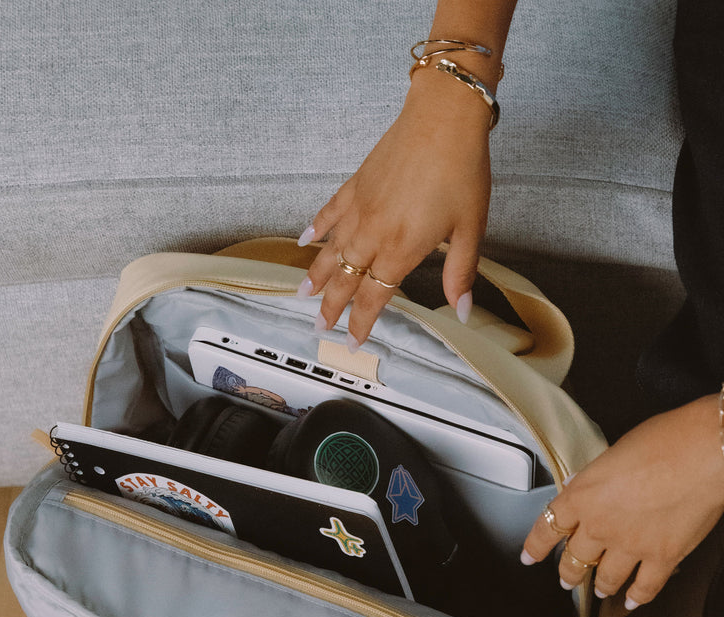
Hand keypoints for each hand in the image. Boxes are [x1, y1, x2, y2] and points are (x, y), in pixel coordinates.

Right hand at [296, 71, 493, 349]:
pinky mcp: (356, 185)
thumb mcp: (471, 228)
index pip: (373, 297)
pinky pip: (329, 212)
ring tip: (302, 294)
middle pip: (345, 280)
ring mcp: (360, 209)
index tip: (354, 341)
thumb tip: (462, 311)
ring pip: (331, 252)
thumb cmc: (462, 170)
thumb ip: (461, 272)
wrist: (443, 117)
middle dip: (331, 307)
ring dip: (316, 276)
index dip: (361, 323)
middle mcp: (373, 235)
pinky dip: (316, 228)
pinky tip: (305, 241)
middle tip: (320, 327)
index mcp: (400, 250)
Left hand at [521, 394, 723, 608]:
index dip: (535, 546)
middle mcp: (601, 525)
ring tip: (600, 591)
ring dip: (600, 586)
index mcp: (583, 495)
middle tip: (566, 578)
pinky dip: (637, 597)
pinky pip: (645, 587)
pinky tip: (632, 601)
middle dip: (568, 572)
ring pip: (605, 578)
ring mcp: (631, 545)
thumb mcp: (614, 452)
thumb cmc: (667, 440)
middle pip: (574, 559)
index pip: (547, 527)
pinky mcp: (663, 557)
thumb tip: (583, 483)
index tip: (528, 556)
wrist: (707, 451)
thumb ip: (595, 476)